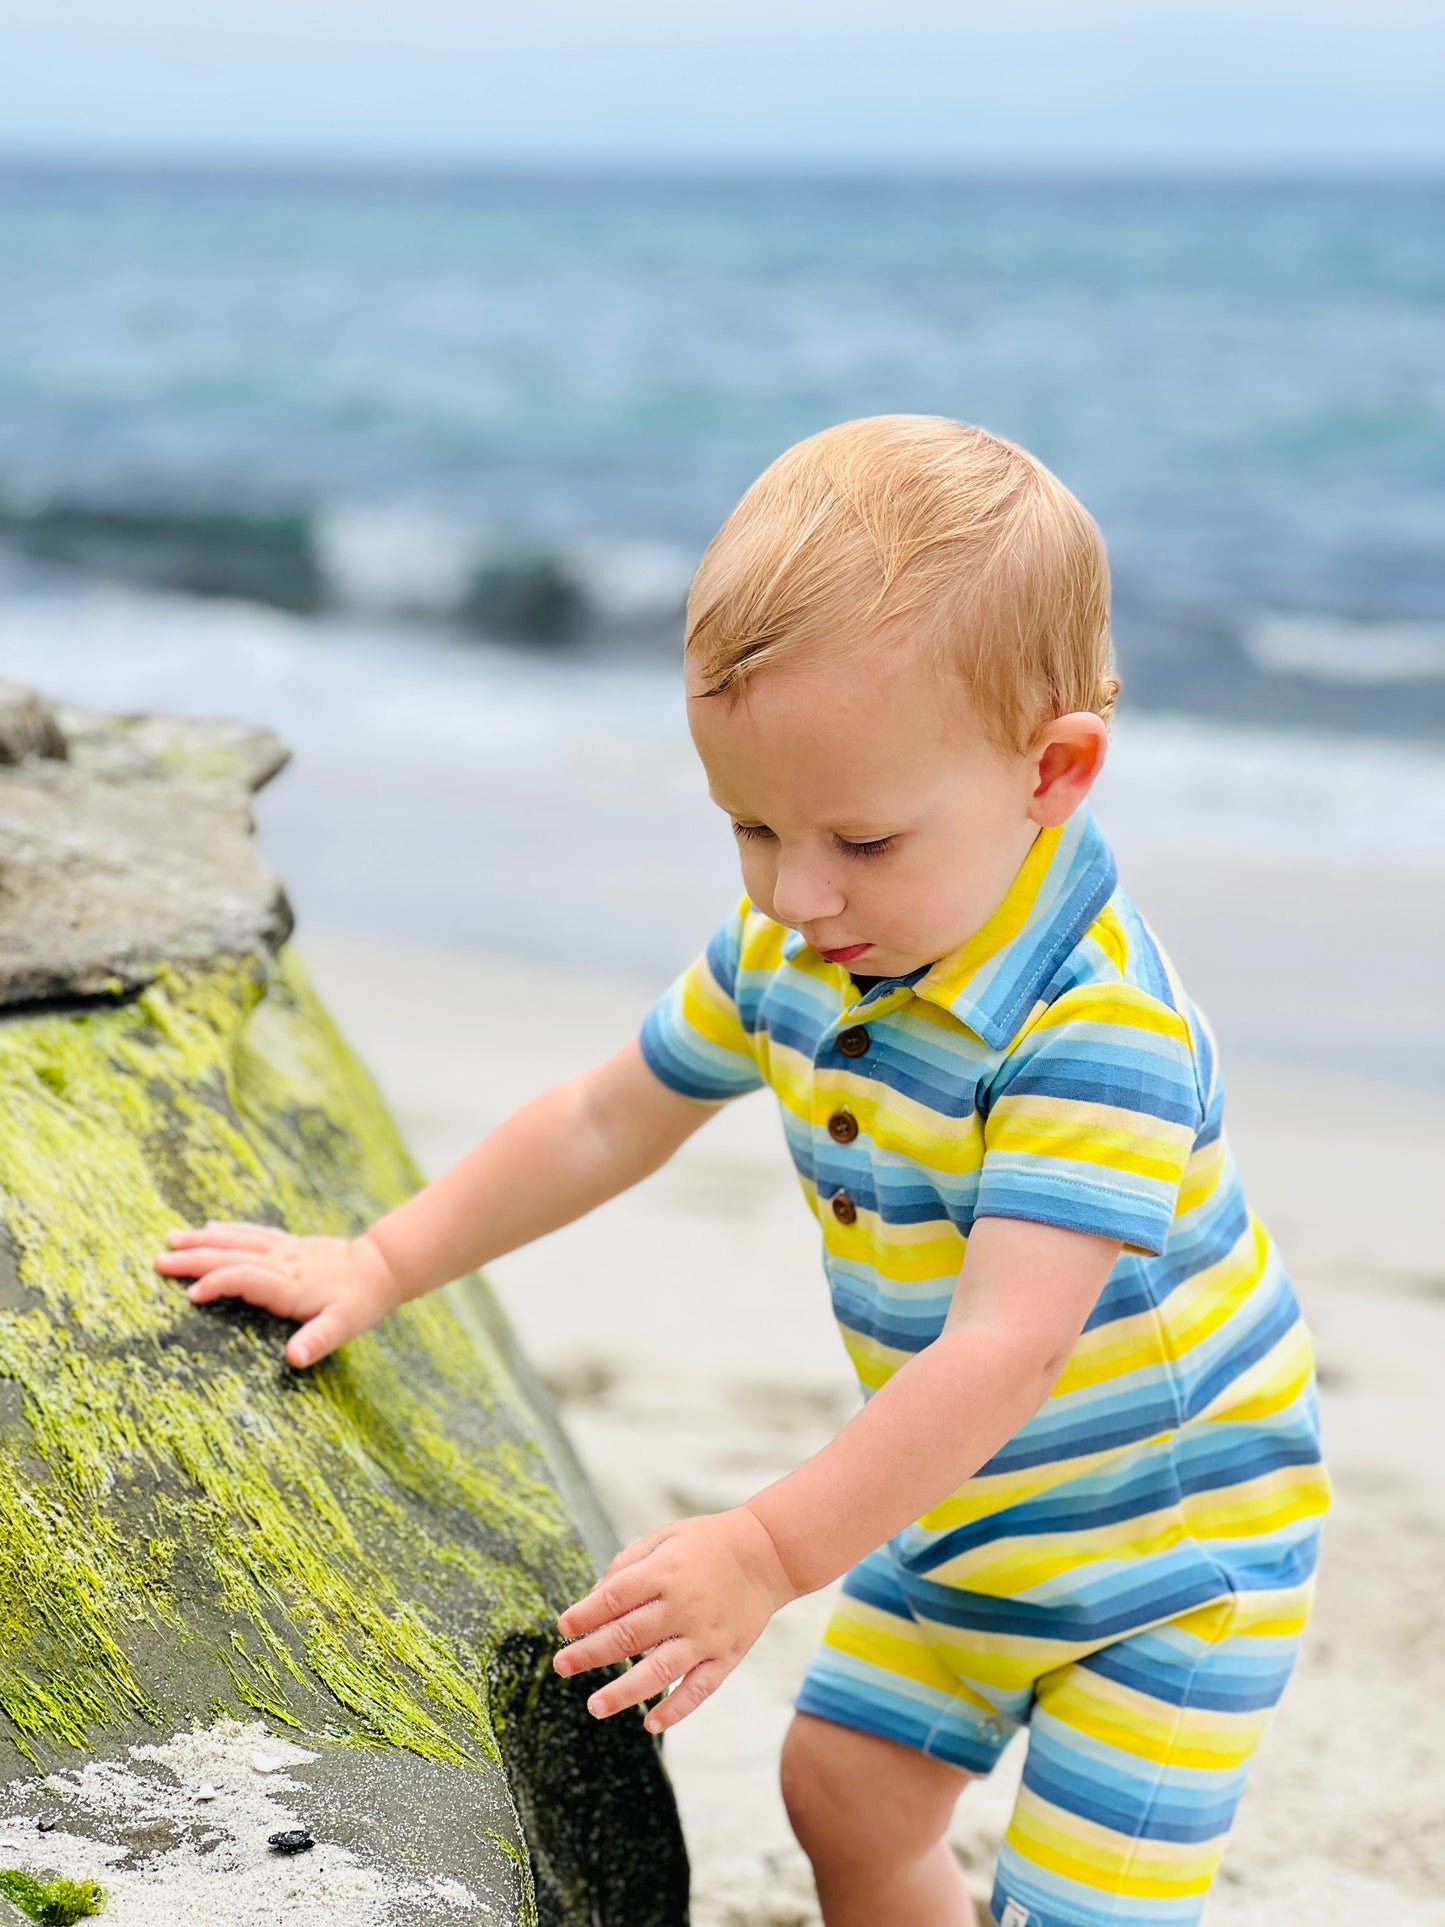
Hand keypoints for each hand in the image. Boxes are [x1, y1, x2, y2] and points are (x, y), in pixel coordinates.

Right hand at [153, 1221, 404, 1367]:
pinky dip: (229, 1230)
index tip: (190, 1295)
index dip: (218, 1284)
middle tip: (159, 1262)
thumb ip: (318, 1341)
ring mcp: (285, 1250)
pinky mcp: (289, 1245)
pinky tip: (211, 1227)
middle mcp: (282, 1263)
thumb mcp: (344, 1327)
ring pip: (238, 1240)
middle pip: (232, 1256)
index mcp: (290, 1285)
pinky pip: (253, 1234)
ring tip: (171, 1238)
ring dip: (204, 1239)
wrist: (382, 1268)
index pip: (246, 1279)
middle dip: (195, 1259)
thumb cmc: (361, 1303)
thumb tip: (295, 1358)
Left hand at [553, 1505, 796, 1733]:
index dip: (585, 1614)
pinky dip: (676, 1709)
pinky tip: (651, 1723)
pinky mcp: (725, 1656)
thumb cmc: (707, 1543)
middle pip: (628, 1637)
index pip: (614, 1597)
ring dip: (623, 1692)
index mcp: (665, 1571)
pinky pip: (698, 1690)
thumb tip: (594, 1596)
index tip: (564, 1627)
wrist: (768, 1554)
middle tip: (561, 1666)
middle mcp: (683, 1606)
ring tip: (594, 1706)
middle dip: (589, 1654)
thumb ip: (628, 1564)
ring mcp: (705, 1636)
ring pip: (659, 1672)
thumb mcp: (665, 1536)